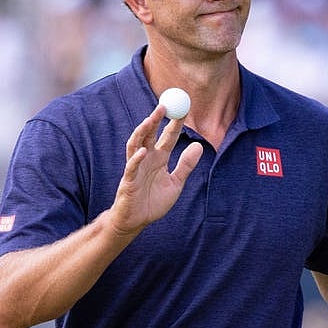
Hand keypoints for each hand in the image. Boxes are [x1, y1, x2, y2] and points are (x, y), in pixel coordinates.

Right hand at [109, 104, 203, 234]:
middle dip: (156, 119)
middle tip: (165, 105)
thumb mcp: (176, 183)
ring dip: (142, 131)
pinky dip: (136, 159)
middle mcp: (146, 159)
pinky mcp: (128, 181)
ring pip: (136, 144)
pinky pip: (131, 168)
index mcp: (159, 158)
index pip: (168, 136)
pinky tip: (143, 152)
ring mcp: (136, 168)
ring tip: (151, 119)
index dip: (175, 123)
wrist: (137, 221)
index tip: (184, 108)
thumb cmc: (153, 202)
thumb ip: (186, 165)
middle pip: (150, 134)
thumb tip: (198, 145)